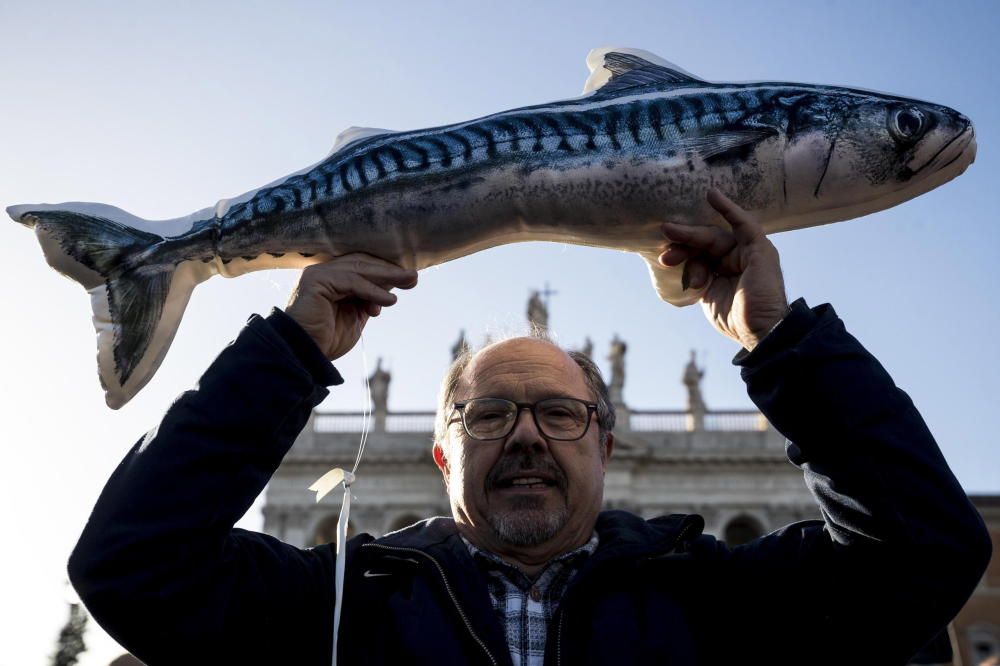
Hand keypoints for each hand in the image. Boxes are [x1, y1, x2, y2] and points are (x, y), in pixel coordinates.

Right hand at [285, 254, 417, 359]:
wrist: (304, 355)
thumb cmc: (326, 340)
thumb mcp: (355, 316)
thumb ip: (368, 301)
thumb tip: (390, 290)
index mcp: (331, 278)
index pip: (361, 266)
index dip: (385, 270)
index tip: (407, 277)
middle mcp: (323, 272)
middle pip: (362, 263)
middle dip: (390, 270)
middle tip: (414, 276)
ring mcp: (318, 274)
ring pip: (359, 269)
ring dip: (387, 276)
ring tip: (410, 282)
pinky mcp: (316, 281)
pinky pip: (351, 281)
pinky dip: (373, 290)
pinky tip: (389, 300)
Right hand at [658, 189, 787, 350]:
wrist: (761, 331)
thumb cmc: (766, 293)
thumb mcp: (763, 257)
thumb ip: (749, 232)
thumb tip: (735, 214)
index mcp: (749, 247)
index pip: (731, 223)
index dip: (722, 208)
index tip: (708, 194)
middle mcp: (734, 256)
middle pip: (706, 239)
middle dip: (687, 235)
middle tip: (666, 230)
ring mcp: (720, 273)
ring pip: (695, 255)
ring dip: (682, 255)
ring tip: (667, 259)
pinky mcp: (708, 289)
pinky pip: (691, 273)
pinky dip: (686, 273)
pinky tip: (689, 282)